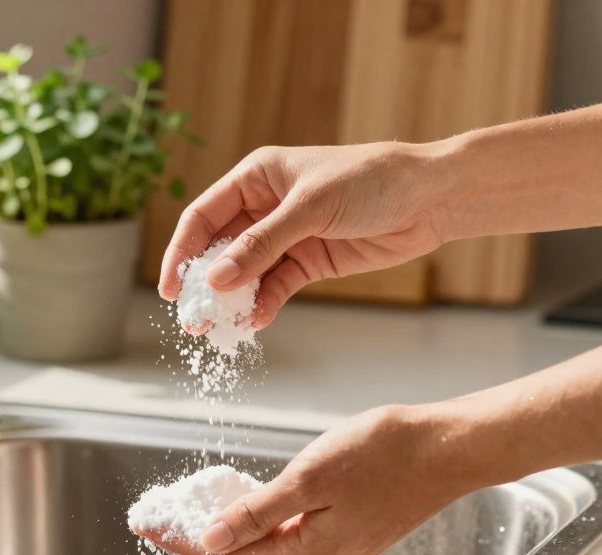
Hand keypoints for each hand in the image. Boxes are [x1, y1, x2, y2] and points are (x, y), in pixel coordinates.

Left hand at [134, 405, 477, 554]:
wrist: (447, 449)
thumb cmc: (385, 455)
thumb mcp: (309, 477)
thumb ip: (256, 512)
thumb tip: (210, 540)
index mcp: (307, 554)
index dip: (182, 540)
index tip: (148, 527)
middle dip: (202, 535)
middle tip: (165, 512)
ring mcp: (338, 553)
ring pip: (269, 545)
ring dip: (233, 526)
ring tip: (197, 504)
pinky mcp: (351, 536)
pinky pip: (294, 534)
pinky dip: (265, 520)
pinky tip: (250, 501)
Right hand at [158, 142, 450, 327]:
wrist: (430, 197)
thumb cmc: (370, 181)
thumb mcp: (310, 209)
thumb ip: (261, 244)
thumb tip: (215, 278)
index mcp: (257, 177)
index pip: (204, 215)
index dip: (182, 250)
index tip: (171, 288)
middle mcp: (266, 205)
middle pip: (220, 248)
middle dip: (205, 284)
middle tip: (192, 321)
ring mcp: (287, 235)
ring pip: (246, 272)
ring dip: (233, 300)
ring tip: (220, 330)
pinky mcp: (310, 260)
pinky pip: (276, 286)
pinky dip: (265, 304)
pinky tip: (257, 321)